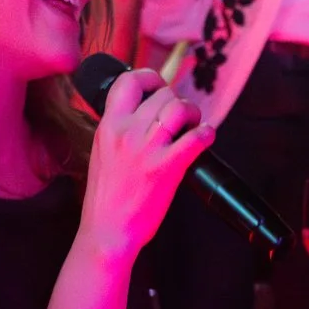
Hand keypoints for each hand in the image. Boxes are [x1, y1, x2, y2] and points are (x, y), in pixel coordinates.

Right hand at [78, 68, 211, 261]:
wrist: (108, 230)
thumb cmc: (106, 197)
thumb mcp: (102, 151)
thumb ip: (119, 129)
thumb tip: (144, 112)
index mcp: (108, 126)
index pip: (128, 81)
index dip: (149, 78)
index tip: (159, 88)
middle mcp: (126, 132)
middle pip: (162, 94)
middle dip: (177, 101)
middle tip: (181, 117)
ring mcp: (147, 148)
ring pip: (179, 108)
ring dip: (192, 113)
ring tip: (192, 126)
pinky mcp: (166, 167)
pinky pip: (195, 137)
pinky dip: (206, 133)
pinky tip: (205, 138)